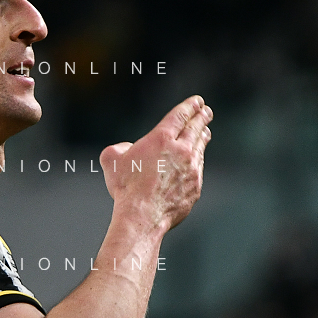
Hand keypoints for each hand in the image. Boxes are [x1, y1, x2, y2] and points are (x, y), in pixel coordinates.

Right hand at [100, 95, 211, 232]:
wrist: (142, 215)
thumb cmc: (125, 188)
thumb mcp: (111, 160)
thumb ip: (120, 147)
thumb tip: (127, 149)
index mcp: (162, 139)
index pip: (180, 116)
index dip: (190, 106)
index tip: (197, 101)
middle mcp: (181, 151)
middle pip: (195, 129)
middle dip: (202, 118)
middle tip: (206, 112)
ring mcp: (191, 170)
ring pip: (199, 148)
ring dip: (202, 138)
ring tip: (205, 132)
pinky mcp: (195, 187)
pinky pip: (198, 169)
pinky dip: (198, 161)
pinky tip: (197, 160)